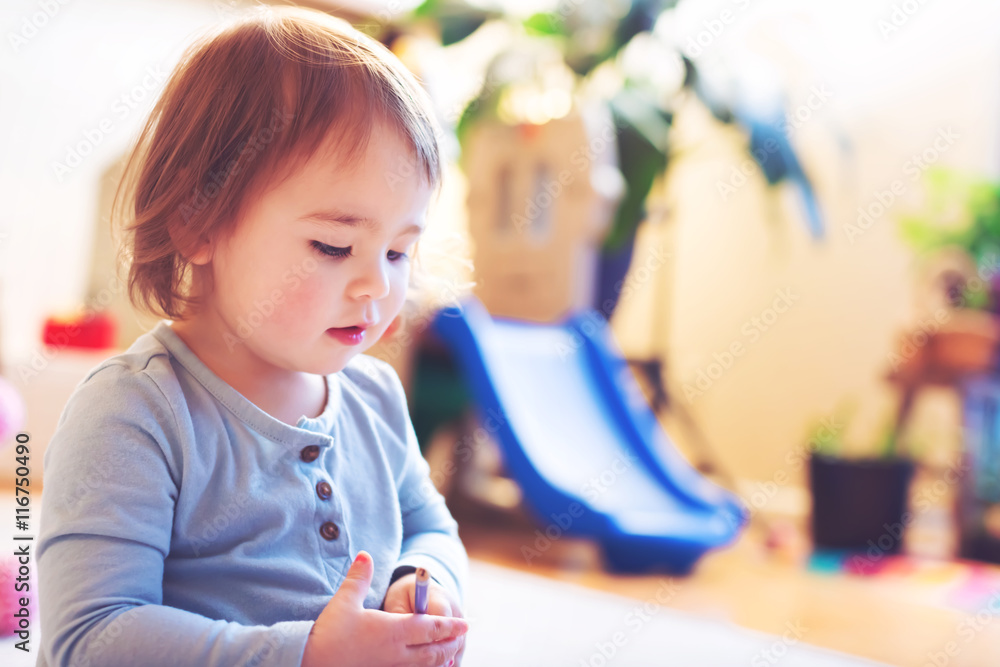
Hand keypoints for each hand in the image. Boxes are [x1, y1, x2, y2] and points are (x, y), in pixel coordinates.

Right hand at [301, 551, 467, 666]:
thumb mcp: (344, 602)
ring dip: (441, 659)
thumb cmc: (328, 634)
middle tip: (462, 637)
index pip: (431, 628)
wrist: (310, 663)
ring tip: (450, 653)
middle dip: (451, 643)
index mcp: (393, 631)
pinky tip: (425, 666)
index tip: (465, 624)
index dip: (450, 626)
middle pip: (435, 650)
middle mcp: (397, 654)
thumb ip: (359, 577)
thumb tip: (365, 554)